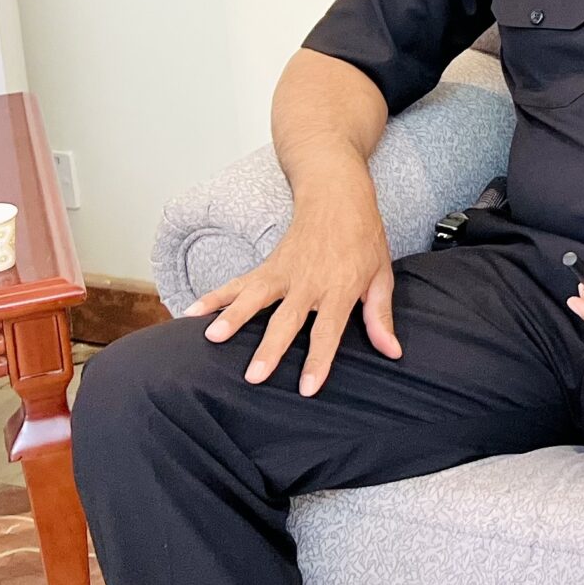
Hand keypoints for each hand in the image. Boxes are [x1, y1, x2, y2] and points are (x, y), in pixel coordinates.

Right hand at [186, 199, 397, 395]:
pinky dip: (214, 297)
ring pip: (256, 297)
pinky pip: (238, 283)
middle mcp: (309, 282)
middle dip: (270, 348)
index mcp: (340, 288)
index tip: (306, 387)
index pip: (328, 330)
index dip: (319, 359)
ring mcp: (284, 273)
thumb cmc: (364, 238)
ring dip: (233, 317)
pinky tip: (192, 313)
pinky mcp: (268, 266)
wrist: (338, 197)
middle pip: (287, 319)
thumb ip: (380, 316)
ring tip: (213, 338)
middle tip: (254, 375)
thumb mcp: (381, 275)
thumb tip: (392, 352)